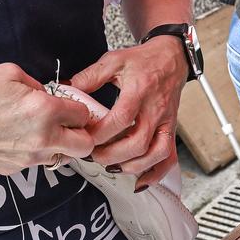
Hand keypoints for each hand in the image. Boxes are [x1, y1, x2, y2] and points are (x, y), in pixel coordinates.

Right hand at [0, 63, 96, 172]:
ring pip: (63, 157)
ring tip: (41, 130)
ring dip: (60, 144)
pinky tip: (19, 138)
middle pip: (84, 146)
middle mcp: (42, 139)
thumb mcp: (8, 73)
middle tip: (69, 123)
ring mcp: (28, 159)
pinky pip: (38, 162)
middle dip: (81, 133)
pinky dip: (37, 152)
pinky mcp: (14, 170)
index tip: (70, 105)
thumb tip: (47, 95)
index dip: (78, 107)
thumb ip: (37, 84)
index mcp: (44, 111)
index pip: (83, 114)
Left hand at [68, 38, 187, 185]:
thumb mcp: (114, 61)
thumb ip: (90, 76)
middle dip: (112, 155)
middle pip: (137, 143)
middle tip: (93, 155)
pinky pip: (169, 157)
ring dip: (132, 166)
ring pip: (155, 153)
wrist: (171, 58)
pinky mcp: (171, 129)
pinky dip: (156, 173)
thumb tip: (67, 90)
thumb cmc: (143, 61)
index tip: (84, 136)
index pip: (120, 120)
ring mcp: (165, 122)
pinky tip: (140, 182)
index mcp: (139, 92)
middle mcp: (155, 110)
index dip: (100, 134)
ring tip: (112, 166)